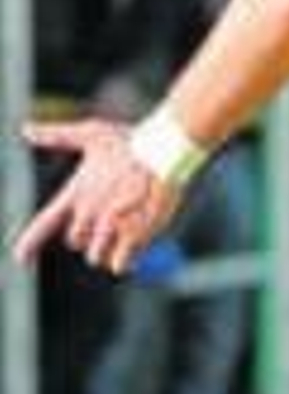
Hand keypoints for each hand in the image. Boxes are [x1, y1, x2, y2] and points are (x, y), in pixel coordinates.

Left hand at [11, 119, 182, 275]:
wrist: (163, 151)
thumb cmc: (130, 141)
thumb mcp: (91, 134)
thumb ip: (56, 136)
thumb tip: (25, 129)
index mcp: (76, 193)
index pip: (44, 222)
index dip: (29, 243)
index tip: (21, 259)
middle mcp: (88, 212)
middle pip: (76, 242)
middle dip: (90, 235)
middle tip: (111, 216)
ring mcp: (109, 227)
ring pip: (96, 257)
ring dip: (108, 249)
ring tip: (126, 227)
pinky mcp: (132, 236)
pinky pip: (119, 264)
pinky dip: (124, 261)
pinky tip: (132, 250)